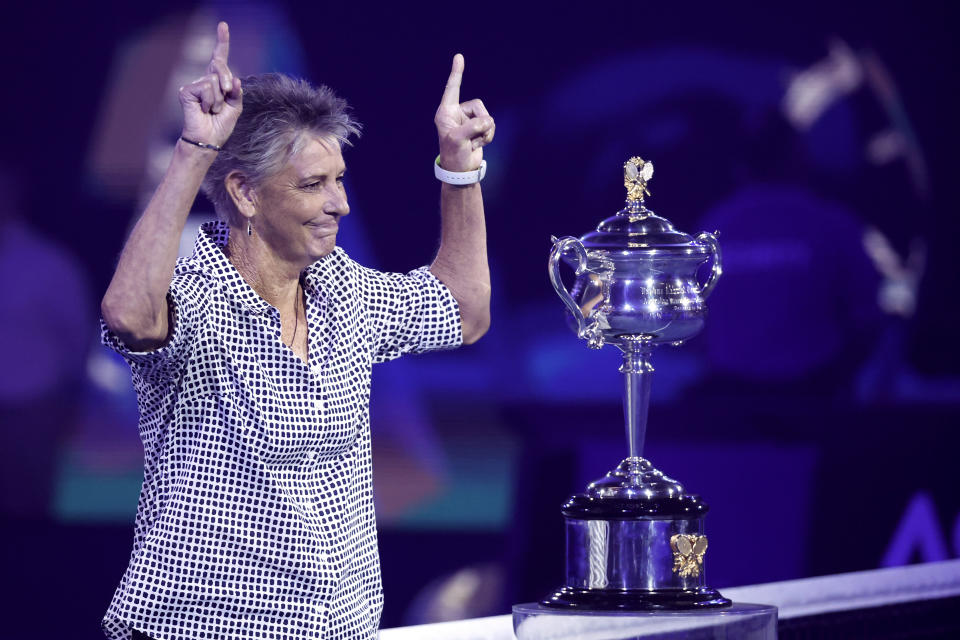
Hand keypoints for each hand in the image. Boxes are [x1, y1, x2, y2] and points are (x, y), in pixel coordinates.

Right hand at [179, 21, 242, 147]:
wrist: (208, 139)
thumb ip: (236, 92)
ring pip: (214, 81)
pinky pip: (206, 88)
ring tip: (213, 110)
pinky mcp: (187, 91)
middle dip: (227, 82)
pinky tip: (204, 110)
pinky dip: (211, 102)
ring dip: (219, 100)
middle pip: (219, 66)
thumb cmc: (221, 125)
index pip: (219, 59)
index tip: (223, 25)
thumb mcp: (235, 108)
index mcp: (217, 82)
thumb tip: (235, 79)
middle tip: (226, 97)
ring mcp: (195, 85)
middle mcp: (205, 80)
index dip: (222, 42)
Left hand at [435, 54, 494, 172]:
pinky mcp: (477, 127)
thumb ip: (473, 126)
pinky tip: (478, 144)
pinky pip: (490, 124)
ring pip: (487, 116)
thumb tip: (487, 121)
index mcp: (446, 112)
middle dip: (480, 122)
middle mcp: (456, 113)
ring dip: (485, 132)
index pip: (452, 89)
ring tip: (474, 143)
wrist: (461, 170)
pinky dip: (488, 135)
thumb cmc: (454, 155)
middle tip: (472, 138)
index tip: (459, 57)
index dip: (456, 73)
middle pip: (478, 106)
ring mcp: (468, 120)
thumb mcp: (459, 139)